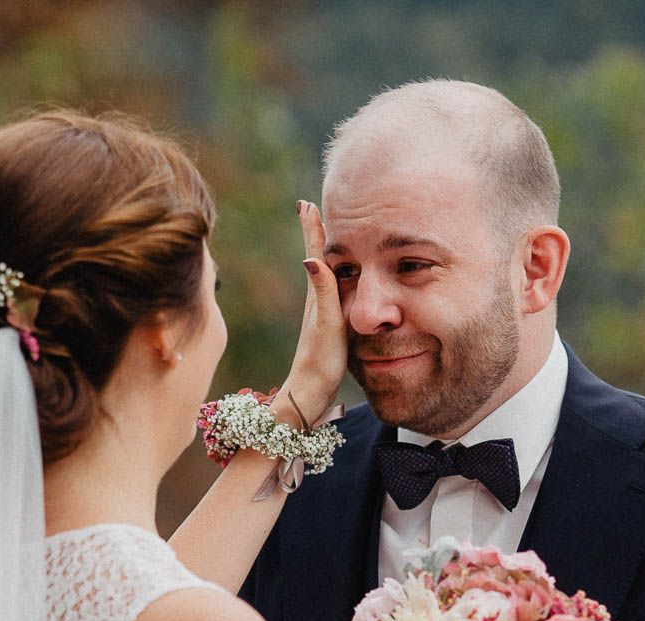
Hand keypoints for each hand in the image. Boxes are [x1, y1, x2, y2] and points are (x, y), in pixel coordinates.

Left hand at [280, 199, 344, 427]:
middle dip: (317, 231)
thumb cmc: (320, 361)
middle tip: (312, 206)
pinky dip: (335, 277)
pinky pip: (332, 292)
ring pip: (325, 273)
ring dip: (325, 251)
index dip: (313, 228)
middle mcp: (317, 299)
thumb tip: (310, 258)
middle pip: (319, 256)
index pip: (316, 253)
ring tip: (325, 234)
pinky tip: (338, 282)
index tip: (306, 202)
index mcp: (318, 294)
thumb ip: (324, 292)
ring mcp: (321, 313)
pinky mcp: (327, 326)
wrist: (309, 394)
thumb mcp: (327, 324)